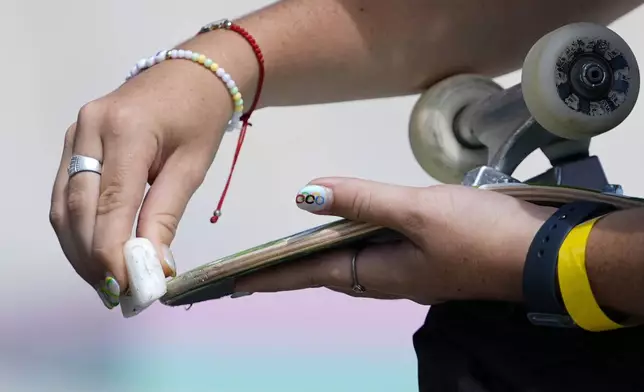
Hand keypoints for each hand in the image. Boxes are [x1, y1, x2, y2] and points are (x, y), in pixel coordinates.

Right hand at [49, 52, 249, 308]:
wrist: (191, 75)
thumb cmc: (199, 117)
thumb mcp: (191, 166)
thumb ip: (166, 214)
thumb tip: (154, 266)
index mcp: (126, 131)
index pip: (109, 203)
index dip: (111, 251)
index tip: (127, 287)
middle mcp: (89, 130)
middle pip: (77, 208)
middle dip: (91, 256)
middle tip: (116, 292)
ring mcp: (75, 134)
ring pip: (63, 205)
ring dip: (79, 249)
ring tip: (106, 281)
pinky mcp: (73, 142)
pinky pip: (66, 193)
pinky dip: (77, 228)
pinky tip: (94, 252)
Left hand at [233, 178, 554, 303]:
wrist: (541, 252)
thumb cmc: (477, 234)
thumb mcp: (416, 211)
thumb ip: (361, 200)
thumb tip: (308, 194)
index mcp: (375, 273)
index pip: (308, 273)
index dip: (269, 274)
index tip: (232, 282)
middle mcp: (384, 276)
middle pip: (322, 269)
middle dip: (284, 268)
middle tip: (249, 265)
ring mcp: (405, 267)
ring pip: (346, 257)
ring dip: (313, 253)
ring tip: (284, 248)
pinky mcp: (423, 253)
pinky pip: (371, 246)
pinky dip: (347, 236)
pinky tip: (342, 226)